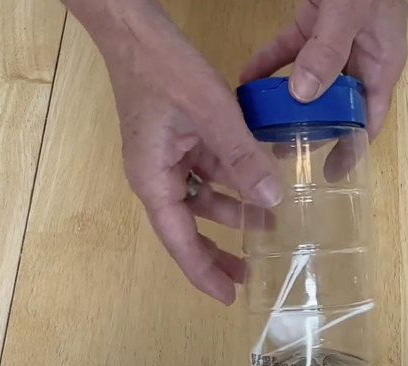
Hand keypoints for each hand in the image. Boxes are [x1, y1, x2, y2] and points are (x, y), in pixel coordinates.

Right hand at [73, 1, 281, 304]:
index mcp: (153, 179)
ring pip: (201, 196)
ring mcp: (167, 155)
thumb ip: (242, 156)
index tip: (229, 296)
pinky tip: (258, 178)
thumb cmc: (163, 69)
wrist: (135, 28)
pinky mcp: (178, 137)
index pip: (178, 240)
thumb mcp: (211, 113)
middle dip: (217, 249)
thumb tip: (271, 200)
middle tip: (249, 272)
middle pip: (188, 225)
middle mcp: (157, 174)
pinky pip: (207, 168)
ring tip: (268, 225)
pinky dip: (231, 177)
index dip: (203, 271)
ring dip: (232, 210)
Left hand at [240, 0, 407, 140]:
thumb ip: (328, 51)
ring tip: (261, 124)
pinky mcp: (312, 20)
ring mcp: (335, 41)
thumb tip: (303, 95)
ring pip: (309, 81)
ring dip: (285, 101)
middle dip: (312, 129)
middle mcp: (360, 57)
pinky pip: (288, 50)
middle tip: (283, 151)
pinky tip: (247, 80)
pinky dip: (268, 64)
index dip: (352, 147)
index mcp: (381, 63)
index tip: (330, 173)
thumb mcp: (350, 14)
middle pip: (336, 105)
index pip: (369, 117)